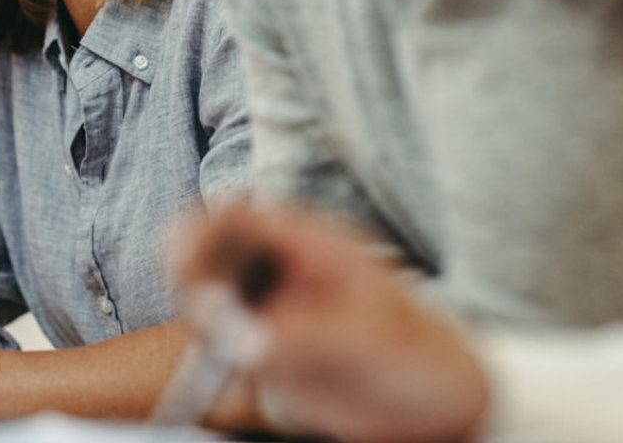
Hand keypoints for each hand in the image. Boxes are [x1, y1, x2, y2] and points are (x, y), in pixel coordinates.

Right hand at [173, 205, 489, 442]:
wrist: (439, 405)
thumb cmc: (419, 355)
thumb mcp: (368, 338)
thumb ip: (304, 335)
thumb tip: (242, 342)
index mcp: (307, 241)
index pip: (237, 216)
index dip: (200, 231)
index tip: (183, 262)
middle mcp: (277, 269)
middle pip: (206, 254)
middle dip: (191, 281)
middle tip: (207, 320)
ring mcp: (266, 309)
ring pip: (203, 301)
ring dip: (200, 324)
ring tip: (227, 358)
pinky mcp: (261, 351)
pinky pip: (217, 349)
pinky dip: (210, 364)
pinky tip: (225, 386)